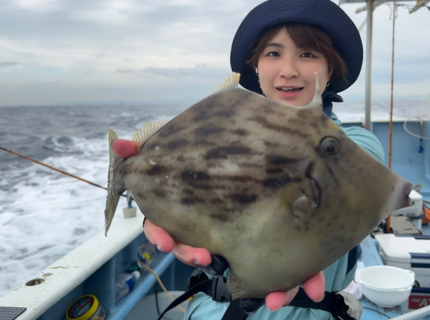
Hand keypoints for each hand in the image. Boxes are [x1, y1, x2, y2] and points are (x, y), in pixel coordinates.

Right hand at [112, 138, 325, 309]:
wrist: (269, 135)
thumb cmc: (221, 142)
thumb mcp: (188, 140)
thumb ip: (152, 144)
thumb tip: (118, 144)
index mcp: (192, 204)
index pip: (169, 226)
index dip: (165, 237)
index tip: (168, 241)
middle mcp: (219, 223)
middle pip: (203, 250)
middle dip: (201, 258)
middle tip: (205, 257)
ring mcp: (250, 231)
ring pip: (249, 265)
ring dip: (263, 285)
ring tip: (276, 295)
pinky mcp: (282, 234)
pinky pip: (290, 261)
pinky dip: (301, 277)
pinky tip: (311, 286)